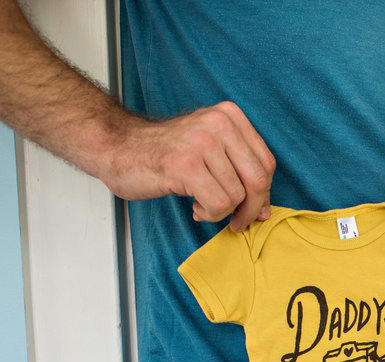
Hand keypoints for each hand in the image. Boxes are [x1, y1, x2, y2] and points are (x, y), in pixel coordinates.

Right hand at [102, 101, 276, 231]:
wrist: (118, 147)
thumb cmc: (166, 153)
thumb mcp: (210, 147)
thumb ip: (240, 168)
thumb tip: (264, 209)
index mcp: (230, 116)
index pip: (266, 163)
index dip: (264, 194)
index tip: (255, 210)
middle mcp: (218, 124)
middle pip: (257, 180)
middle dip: (251, 209)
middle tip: (237, 222)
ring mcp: (201, 142)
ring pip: (237, 196)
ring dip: (221, 212)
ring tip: (202, 205)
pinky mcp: (185, 165)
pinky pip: (218, 204)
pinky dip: (209, 214)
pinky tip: (195, 207)